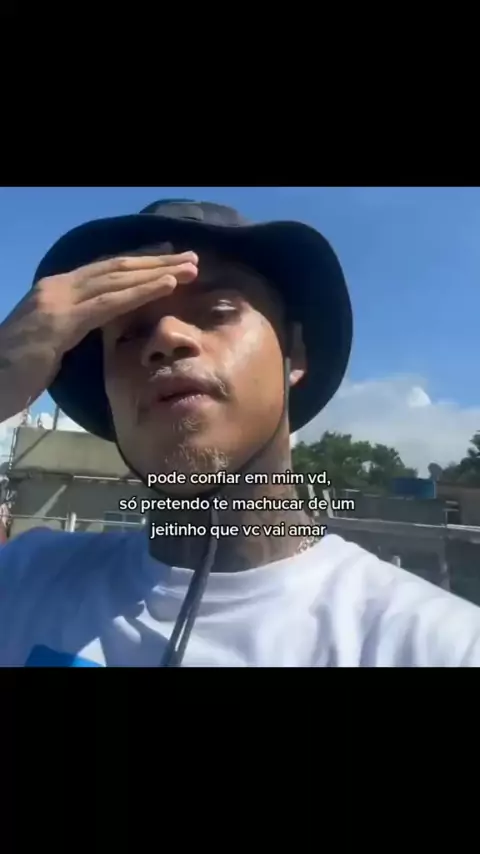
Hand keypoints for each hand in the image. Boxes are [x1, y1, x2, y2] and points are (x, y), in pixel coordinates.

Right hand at [0, 251, 197, 421]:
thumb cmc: (18, 369)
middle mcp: (58, 287)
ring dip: (157, 273)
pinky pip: (110, 302)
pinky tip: (166, 286)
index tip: (167, 259)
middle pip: (116, 268)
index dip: (138, 263)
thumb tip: (101, 325)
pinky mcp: (62, 321)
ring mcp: (59, 301)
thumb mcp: (52, 341)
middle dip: (155, 262)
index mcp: (56, 290)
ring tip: (189, 269)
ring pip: (118, 279)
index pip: (104, 269)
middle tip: (190, 258)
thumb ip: (75, 326)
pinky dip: (142, 292)